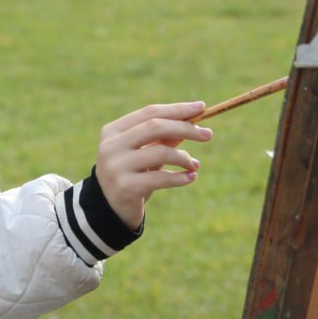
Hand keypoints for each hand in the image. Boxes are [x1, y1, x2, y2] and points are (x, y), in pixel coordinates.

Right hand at [94, 101, 212, 229]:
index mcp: (114, 131)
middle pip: (155, 127)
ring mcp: (116, 166)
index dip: (177, 109)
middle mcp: (111, 146)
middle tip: (208, 134)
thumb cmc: (132, 175)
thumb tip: (194, 121)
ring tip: (195, 165)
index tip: (201, 108)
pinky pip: (161, 177)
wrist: (109, 210)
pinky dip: (180, 177)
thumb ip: (164, 137)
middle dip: (186, 128)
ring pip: (160, 152)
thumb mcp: (146, 154)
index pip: (150, 113)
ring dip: (184, 158)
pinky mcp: (125, 187)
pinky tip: (191, 177)